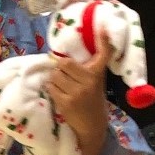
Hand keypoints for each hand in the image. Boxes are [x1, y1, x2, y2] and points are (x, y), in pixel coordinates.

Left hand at [46, 22, 115, 153]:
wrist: (92, 126)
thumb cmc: (93, 100)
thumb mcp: (96, 82)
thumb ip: (90, 67)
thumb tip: (72, 53)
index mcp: (97, 74)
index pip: (103, 54)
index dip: (103, 41)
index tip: (102, 29)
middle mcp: (88, 81)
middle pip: (64, 63)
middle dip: (60, 67)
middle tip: (63, 72)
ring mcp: (76, 93)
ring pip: (55, 75)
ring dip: (54, 78)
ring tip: (62, 84)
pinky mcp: (66, 102)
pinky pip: (51, 87)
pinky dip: (51, 88)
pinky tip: (58, 92)